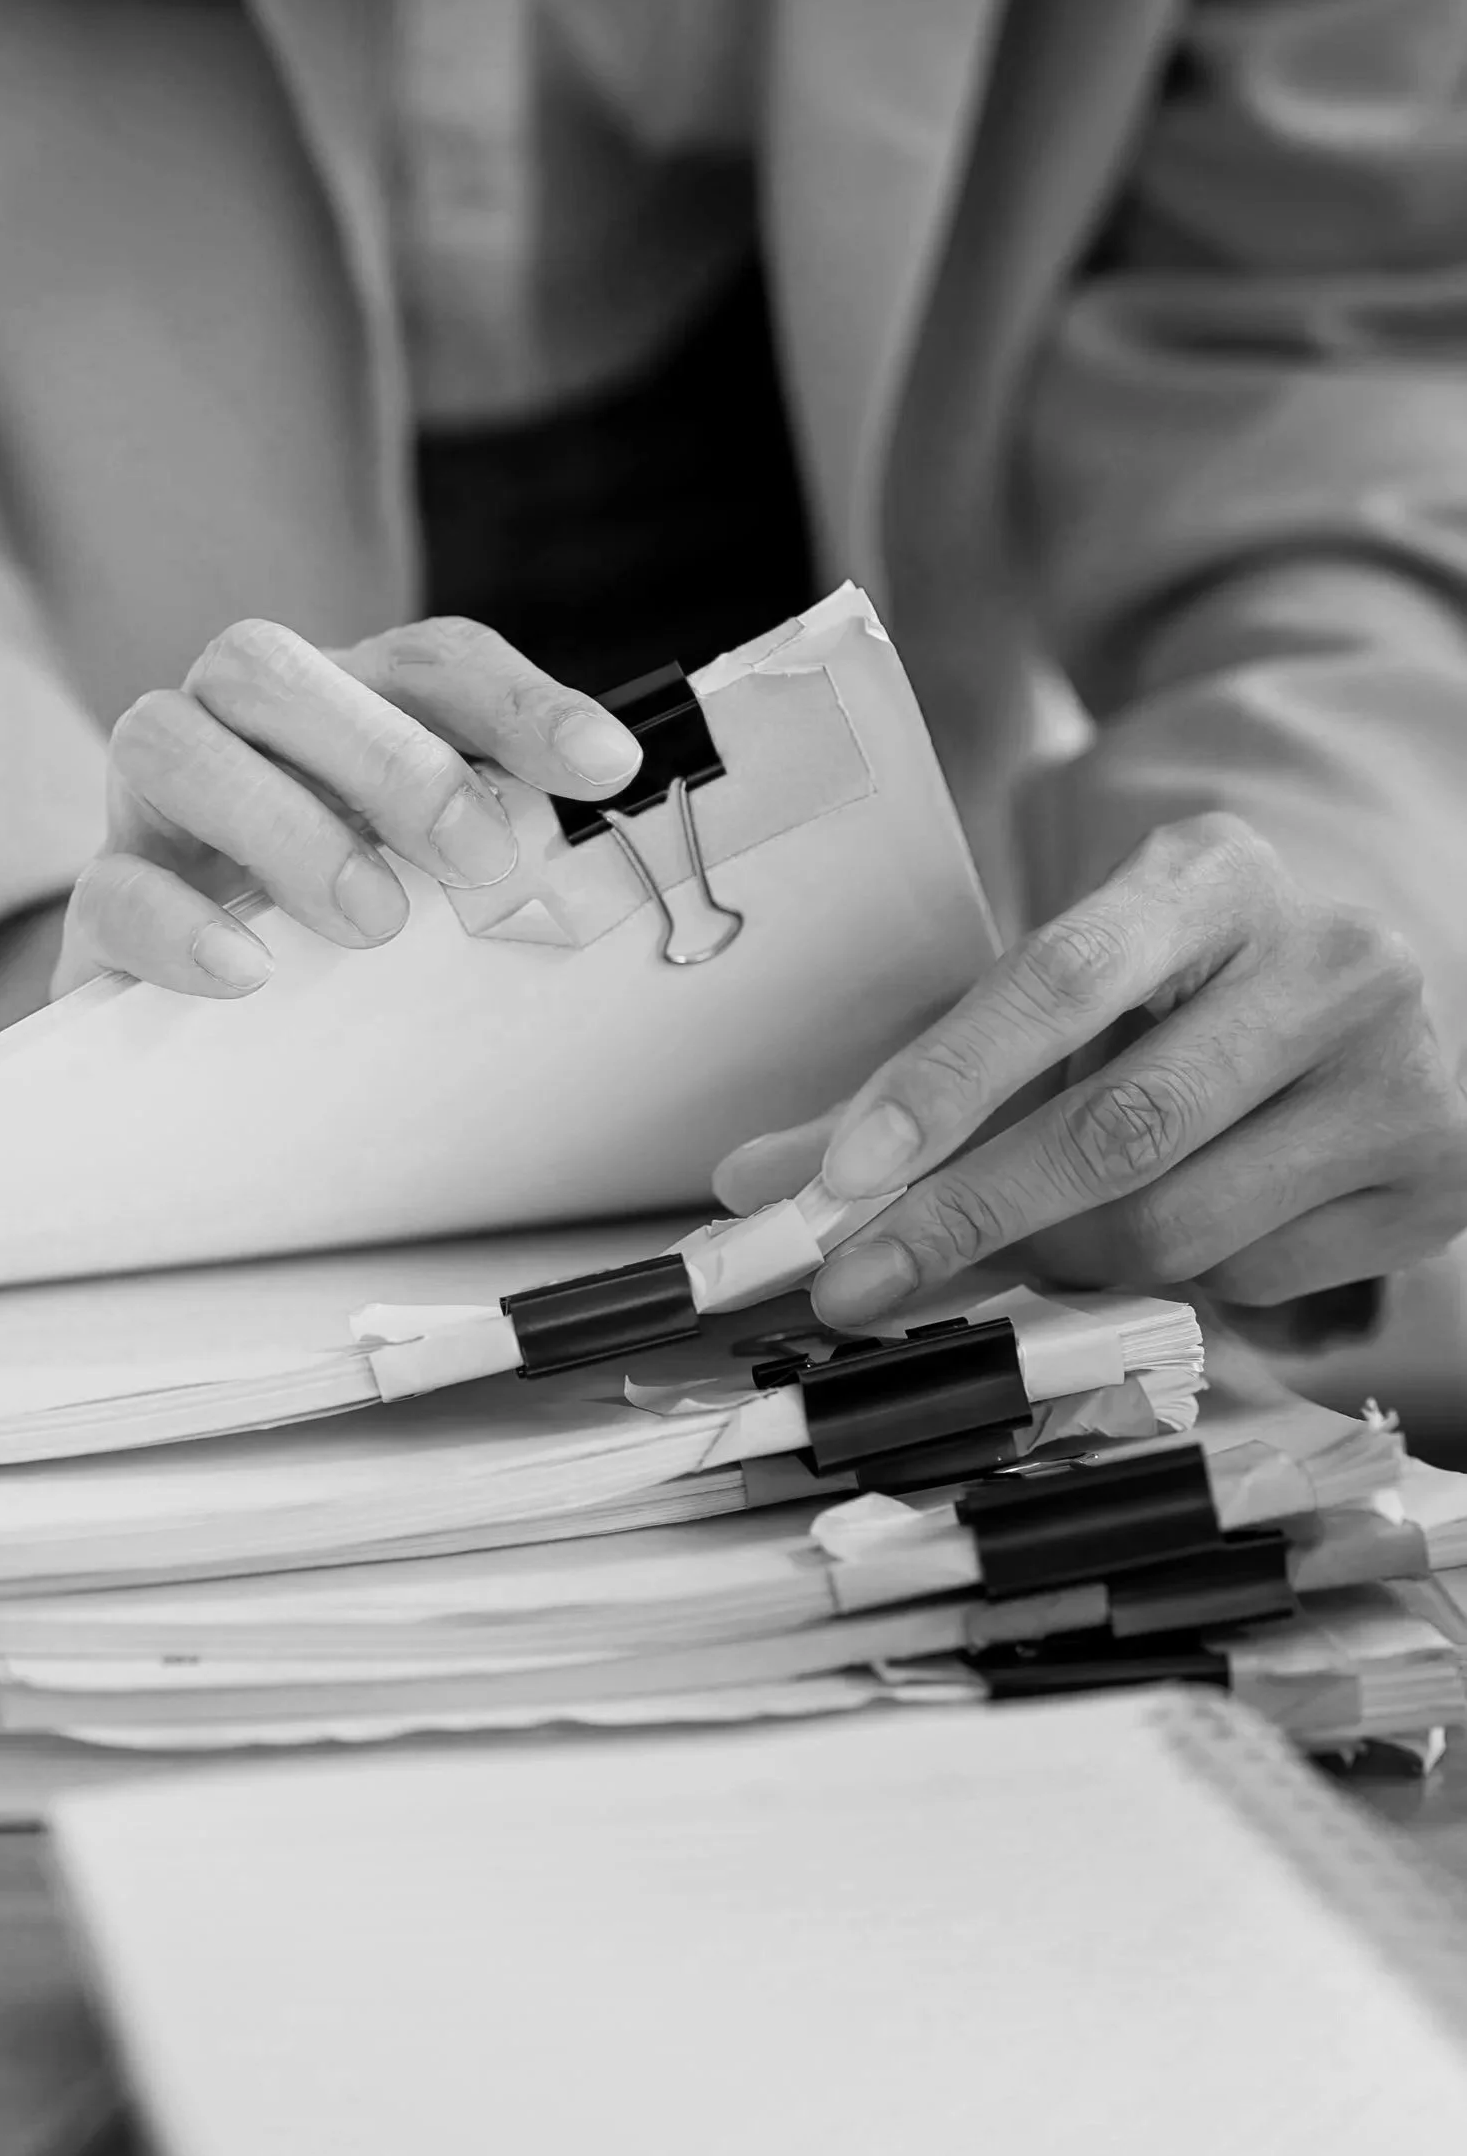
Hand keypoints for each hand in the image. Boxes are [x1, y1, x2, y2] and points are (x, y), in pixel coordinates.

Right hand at [59, 615, 642, 996]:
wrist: (189, 1003)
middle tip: (478, 855)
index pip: (426, 660)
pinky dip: (178, 922)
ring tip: (373, 919)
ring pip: (166, 739)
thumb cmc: (336, 914)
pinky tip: (249, 971)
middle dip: (384, 754)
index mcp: (336, 698)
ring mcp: (147, 802)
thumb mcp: (431, 867)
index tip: (608, 769)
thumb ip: (502, 834)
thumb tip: (614, 817)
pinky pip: (110, 884)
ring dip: (282, 823)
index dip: (518, 702)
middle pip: (269, 665)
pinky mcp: (102, 898)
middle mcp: (230, 721)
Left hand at [715, 815, 1466, 1332]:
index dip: (941, 1085)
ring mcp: (1403, 1076)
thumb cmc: (1186, 975)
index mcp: (1216, 872)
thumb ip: (920, 1068)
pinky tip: (1161, 1225)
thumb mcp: (1071, 974)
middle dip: (968, 1217)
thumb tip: (758, 1182)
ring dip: (1066, 1259)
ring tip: (1024, 1237)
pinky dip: (1173, 1280)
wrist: (1380, 958)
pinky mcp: (1438, 1182)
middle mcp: (1335, 960)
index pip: (1059, 980)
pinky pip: (1254, 1283)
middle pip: (1120, 1130)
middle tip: (855, 1279)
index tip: (838, 1178)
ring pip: (1181, 1229)